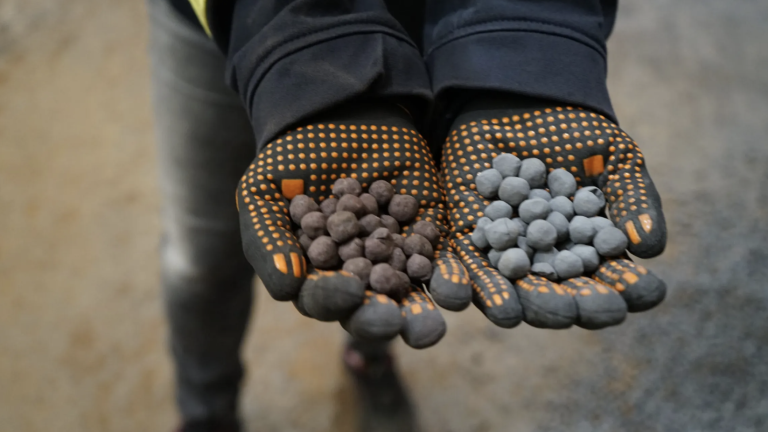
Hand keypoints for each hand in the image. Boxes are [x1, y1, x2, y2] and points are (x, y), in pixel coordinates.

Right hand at [237, 102, 471, 347]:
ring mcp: (394, 259)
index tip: (350, 289)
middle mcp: (356, 276)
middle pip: (367, 309)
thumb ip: (268, 241)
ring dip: (420, 314)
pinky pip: (439, 263)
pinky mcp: (426, 238)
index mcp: (315, 276)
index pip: (322, 299)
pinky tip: (457, 290)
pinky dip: (447, 277)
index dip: (333, 298)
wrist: (340, 114)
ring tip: (431, 326)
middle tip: (395, 323)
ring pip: (407, 295)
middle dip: (380, 319)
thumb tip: (288, 290)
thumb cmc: (292, 159)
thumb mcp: (264, 193)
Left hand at [440, 96, 666, 328]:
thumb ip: (632, 199)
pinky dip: (477, 287)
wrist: (516, 99)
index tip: (649, 293)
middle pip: (567, 294)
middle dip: (578, 305)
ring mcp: (510, 253)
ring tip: (536, 315)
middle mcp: (551, 260)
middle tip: (590, 312)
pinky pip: (472, 269)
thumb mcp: (613, 157)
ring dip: (528, 305)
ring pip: (520, 289)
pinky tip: (488, 303)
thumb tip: (649, 249)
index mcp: (591, 249)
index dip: (632, 288)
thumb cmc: (574, 131)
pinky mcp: (470, 240)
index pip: (616, 278)